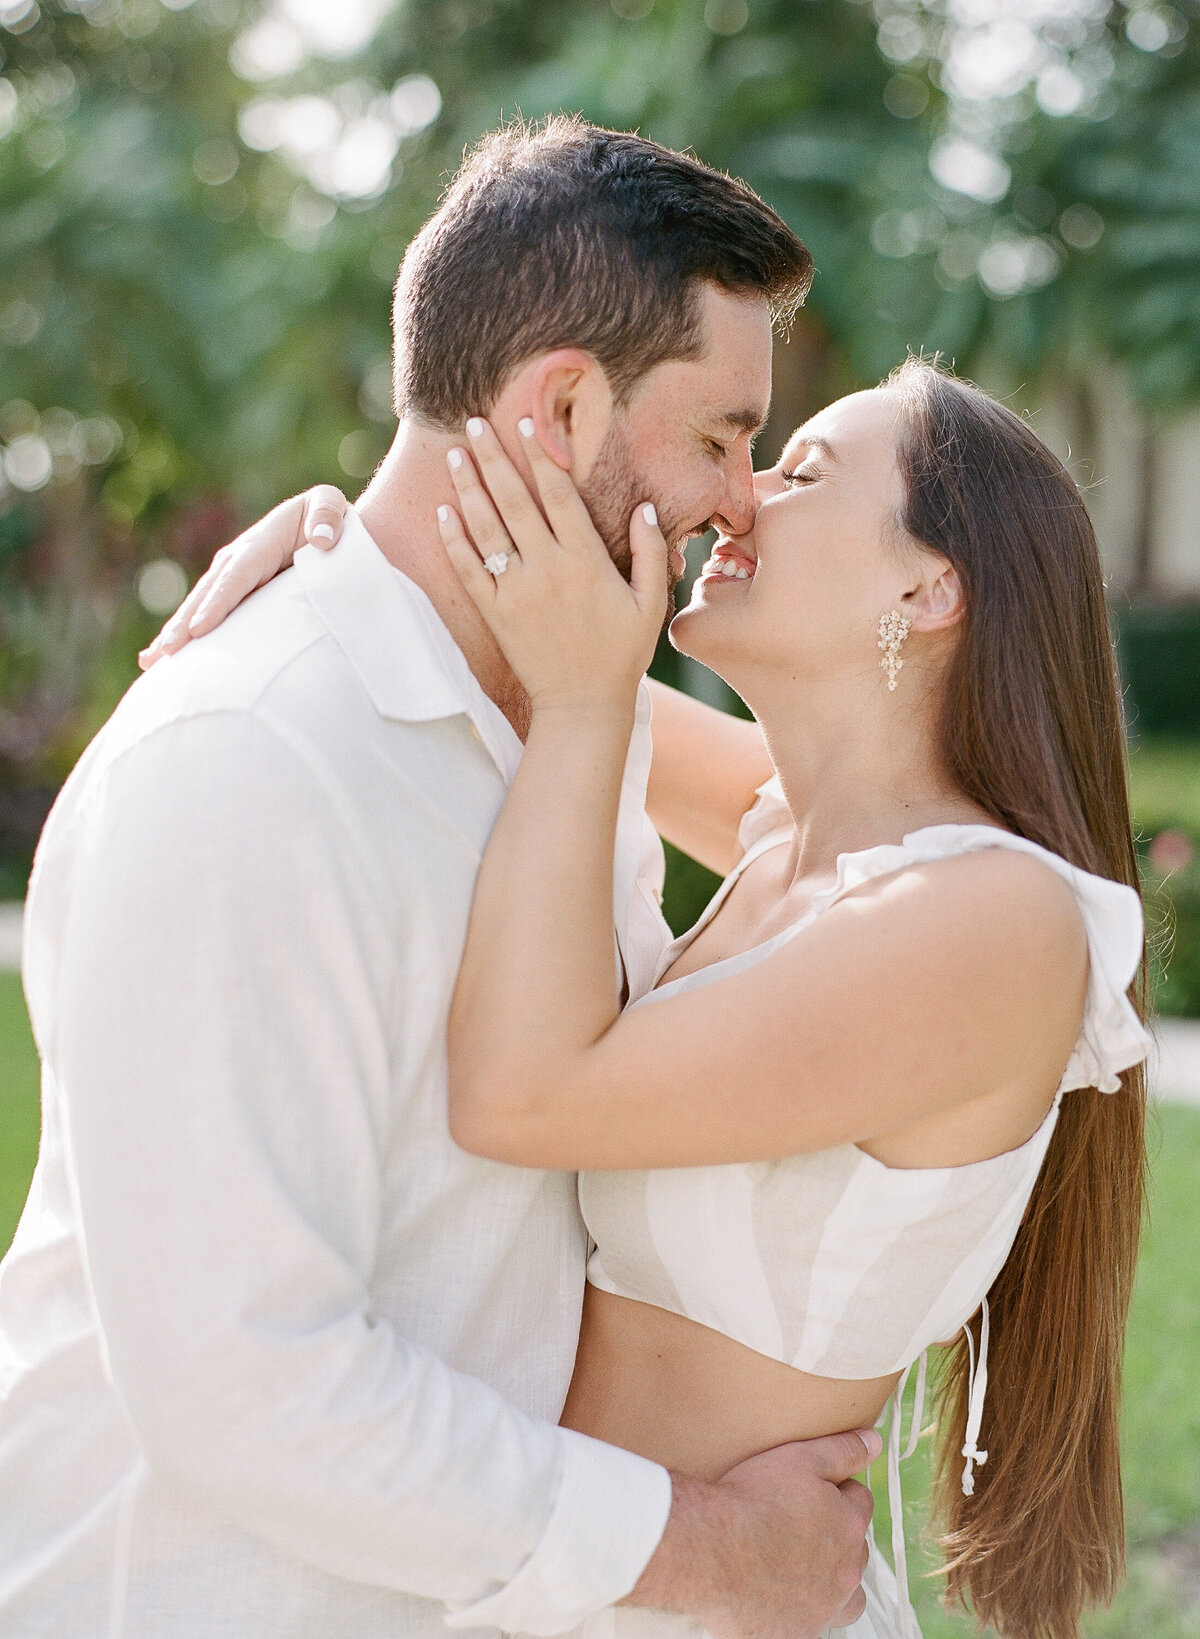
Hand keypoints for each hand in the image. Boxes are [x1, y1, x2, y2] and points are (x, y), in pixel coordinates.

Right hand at [138, 486, 349, 668]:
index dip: (218, 601)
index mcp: (260, 542)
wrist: (321, 526)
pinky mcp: (232, 594)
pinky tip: (161, 661)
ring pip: (198, 607)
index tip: (200, 628)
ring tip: (152, 661)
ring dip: (176, 634)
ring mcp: (230, 576)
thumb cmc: (328, 518)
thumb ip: (327, 516)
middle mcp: (237, 560)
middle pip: (208, 594)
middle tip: (166, 651)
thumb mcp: (329, 504)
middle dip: (185, 623)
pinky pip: (204, 615)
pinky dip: (185, 637)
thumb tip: (322, 540)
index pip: (238, 575)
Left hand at [438, 418, 667, 712]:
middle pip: (514, 500)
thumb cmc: (621, 655)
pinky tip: (442, 512)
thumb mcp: (649, 603)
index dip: (540, 456)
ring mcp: (516, 590)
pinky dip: (453, 540)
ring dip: (468, 488)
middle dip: (494, 457)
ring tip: (455, 454)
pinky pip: (468, 569)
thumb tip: (646, 508)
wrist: (582, 705)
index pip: (558, 495)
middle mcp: (547, 568)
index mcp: (585, 560)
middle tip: (475, 423)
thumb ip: (649, 552)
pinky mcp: (495, 613)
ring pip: (486, 528)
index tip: (525, 423)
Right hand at [626, 1428, 878, 1638]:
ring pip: (847, 1598)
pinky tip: (776, 1591)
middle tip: (799, 1524)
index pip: (860, 1502)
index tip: (811, 1489)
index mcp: (849, 1526)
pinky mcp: (795, 1633)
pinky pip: (809, 1622)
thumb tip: (875, 1441)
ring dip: (833, 1582)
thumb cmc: (751, 1500)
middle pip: (855, 1549)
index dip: (837, 1490)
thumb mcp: (799, 1458)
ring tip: (800, 1567)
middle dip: (837, 1536)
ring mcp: (822, 1608)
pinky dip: (800, 1608)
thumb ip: (842, 1450)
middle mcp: (845, 1572)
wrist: (709, 1550)